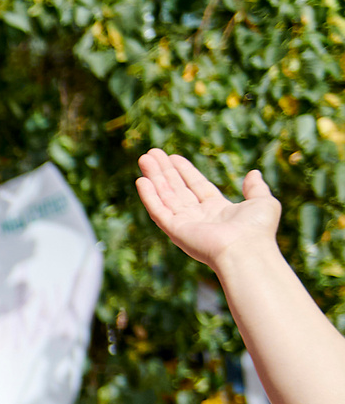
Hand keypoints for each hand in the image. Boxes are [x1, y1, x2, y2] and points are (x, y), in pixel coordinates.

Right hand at [136, 150, 283, 274]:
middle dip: (164, 171)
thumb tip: (253, 173)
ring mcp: (185, 224)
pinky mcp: (175, 230)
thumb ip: (255, 187)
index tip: (172, 157)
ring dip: (154, 177)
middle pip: (177, 188)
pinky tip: (141, 181)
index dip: (185, 171)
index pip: (196, 186)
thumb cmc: (257, 229)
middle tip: (152, 153)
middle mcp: (199, 217)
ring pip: (165, 196)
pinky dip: (149, 196)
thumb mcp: (263, 201)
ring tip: (144, 158)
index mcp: (218, 209)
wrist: (246, 250)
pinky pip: (158, 210)